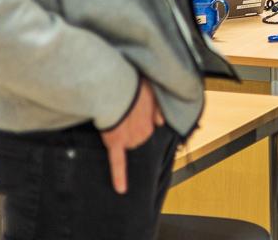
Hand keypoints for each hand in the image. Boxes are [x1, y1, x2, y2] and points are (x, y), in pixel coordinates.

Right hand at [100, 79, 164, 194]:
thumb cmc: (133, 88)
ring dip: (122, 137)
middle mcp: (144, 134)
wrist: (117, 89)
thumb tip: (162, 122)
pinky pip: (118, 164)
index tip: (132, 112)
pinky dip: (120, 177)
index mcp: (152, 123)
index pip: (147, 130)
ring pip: (128, 145)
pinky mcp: (115, 143)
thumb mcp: (152, 92)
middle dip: (131, 130)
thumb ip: (158, 108)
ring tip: (116, 119)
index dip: (138, 121)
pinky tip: (121, 189)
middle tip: (123, 113)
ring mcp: (130, 140)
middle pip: (138, 139)